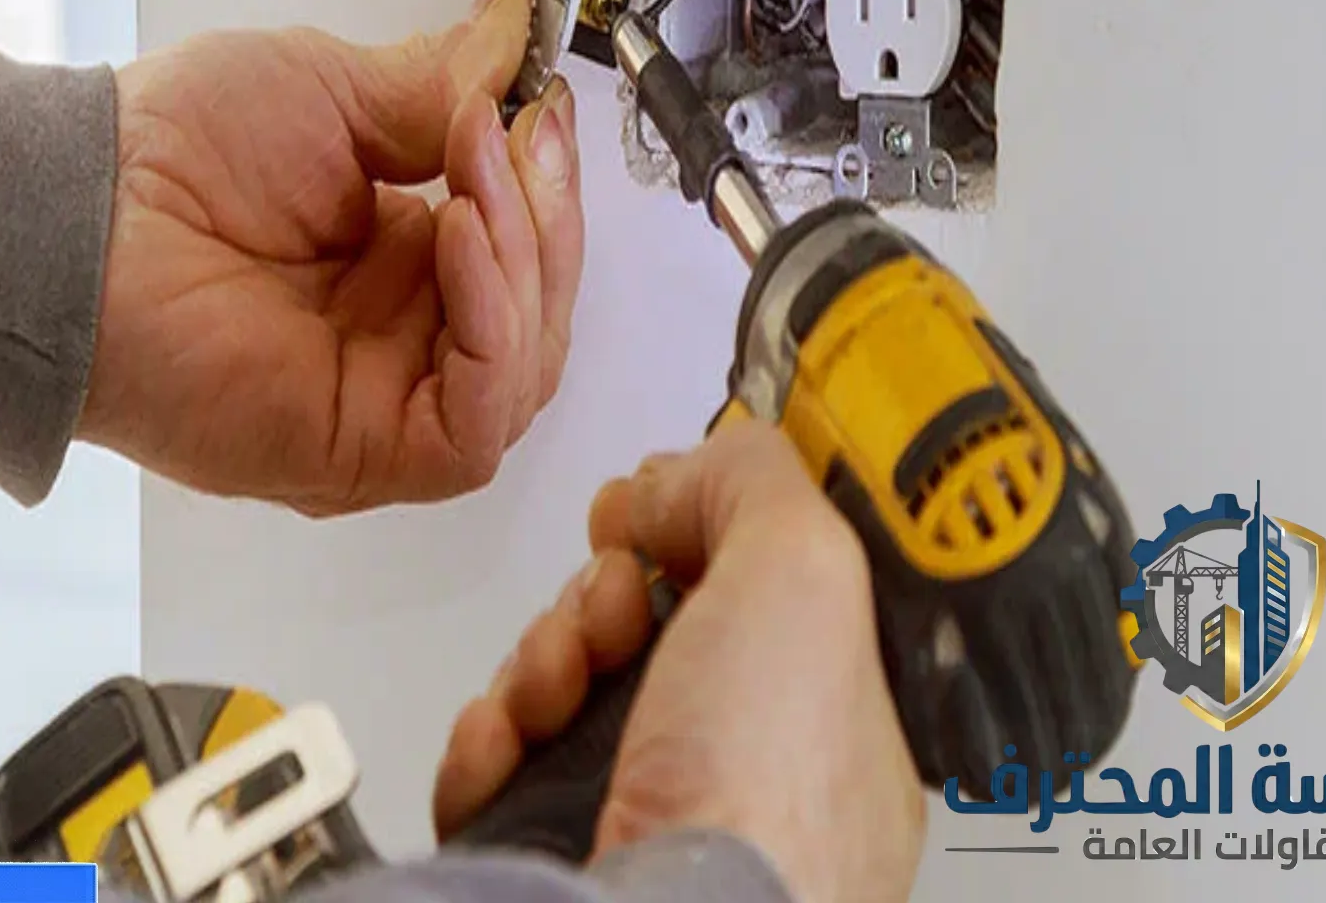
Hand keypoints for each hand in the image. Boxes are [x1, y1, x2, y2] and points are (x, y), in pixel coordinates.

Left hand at [78, 0, 583, 512]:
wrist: (80, 209)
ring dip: (526, 261)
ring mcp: (381, 400)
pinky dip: (493, 331)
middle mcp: (397, 339)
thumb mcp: (333, 90)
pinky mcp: (358, 452)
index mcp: (396, 263)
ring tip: (477, 175)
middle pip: (540, 314)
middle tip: (519, 131)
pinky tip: (460, 236)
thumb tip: (516, 46)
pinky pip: (472, 426)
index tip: (540, 107)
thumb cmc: (166, 153)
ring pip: (524, 371)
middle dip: (547, 216)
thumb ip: (439, 87)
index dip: (546, 187)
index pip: (525, 252)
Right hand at [434, 424, 925, 902]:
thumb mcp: (807, 570)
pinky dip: (492, 733)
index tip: (662, 507)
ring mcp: (650, 816)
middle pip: (647, 618)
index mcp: (833, 715)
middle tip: (613, 608)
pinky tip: (510, 743)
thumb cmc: (766, 805)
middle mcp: (745, 769)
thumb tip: (690, 470)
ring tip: (557, 689)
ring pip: (569, 679)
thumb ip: (758, 482)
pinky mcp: (558, 854)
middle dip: (602, 591)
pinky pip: (504, 757)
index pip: (755, 581)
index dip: (696, 529)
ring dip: (542, 654)